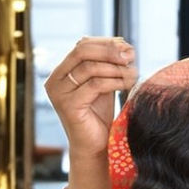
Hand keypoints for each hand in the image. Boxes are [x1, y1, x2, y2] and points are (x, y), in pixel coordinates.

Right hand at [44, 37, 136, 158]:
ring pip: (90, 68)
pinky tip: (127, 84)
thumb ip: (108, 64)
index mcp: (61, 72)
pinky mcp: (68, 105)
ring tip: (133, 73)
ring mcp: (59, 93)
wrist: (96, 145)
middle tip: (130, 55)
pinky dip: (115, 81)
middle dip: (110, 50)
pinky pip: (95, 85)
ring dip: (116, 68)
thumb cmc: (99, 114)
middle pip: (82, 51)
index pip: (81, 45)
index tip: (127, 46)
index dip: (106, 43)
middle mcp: (55, 80)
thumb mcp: (103, 83)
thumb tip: (123, 44)